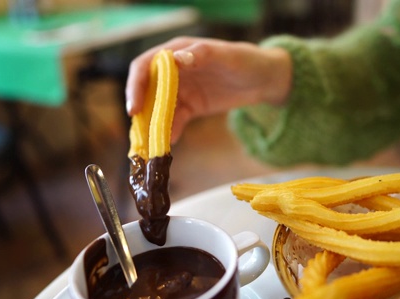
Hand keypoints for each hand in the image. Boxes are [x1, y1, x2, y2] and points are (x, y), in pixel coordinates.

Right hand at [126, 36, 291, 141]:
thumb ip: (202, 55)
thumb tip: (177, 59)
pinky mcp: (190, 107)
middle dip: (141, 112)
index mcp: (176, 51)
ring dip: (153, 126)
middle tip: (139, 134)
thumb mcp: (227, 56)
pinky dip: (170, 132)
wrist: (265, 80)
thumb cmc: (246, 60)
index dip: (136, 86)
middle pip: (146, 91)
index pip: (145, 67)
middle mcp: (173, 71)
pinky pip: (174, 121)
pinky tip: (169, 144)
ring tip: (152, 144)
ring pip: (158, 109)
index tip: (134, 108)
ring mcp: (181, 90)